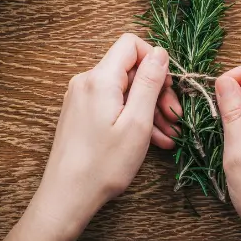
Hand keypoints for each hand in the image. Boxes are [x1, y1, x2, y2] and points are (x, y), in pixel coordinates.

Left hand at [0, 34, 176, 240]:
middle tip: (175, 117)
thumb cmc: (103, 164)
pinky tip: (152, 140)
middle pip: (129, 69)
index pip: (131, 44)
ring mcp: (81, 98)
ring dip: (148, 109)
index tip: (168, 88)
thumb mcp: (136, 122)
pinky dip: (132, 118)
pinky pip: (113, 105)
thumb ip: (149, 82)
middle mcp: (86, 82)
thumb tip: (160, 52)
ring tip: (168, 135)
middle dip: (156, 90)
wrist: (66, 196)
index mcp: (100, 79)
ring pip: (124, 91)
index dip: (155, 60)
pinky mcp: (80, 114)